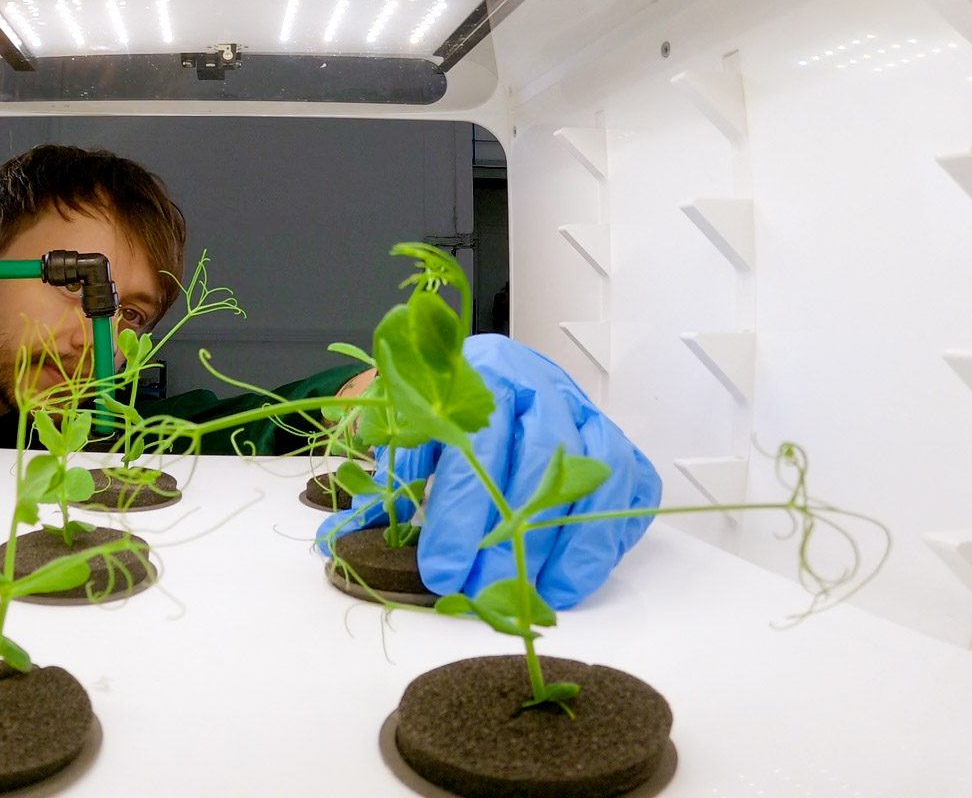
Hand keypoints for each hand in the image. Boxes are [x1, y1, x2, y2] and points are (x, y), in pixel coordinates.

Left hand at [317, 335, 660, 608]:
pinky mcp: (620, 444)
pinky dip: (608, 534)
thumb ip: (387, 478)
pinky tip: (575, 576)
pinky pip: (630, 487)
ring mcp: (588, 414)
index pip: (476, 445)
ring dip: (566, 545)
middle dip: (511, 540)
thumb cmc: (449, 410)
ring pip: (591, 476)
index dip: (459, 514)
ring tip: (537, 599)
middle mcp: (543, 387)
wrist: (496, 374)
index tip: (440, 570)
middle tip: (486, 595)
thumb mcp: (409, 430)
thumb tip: (341, 537)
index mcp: (483, 373)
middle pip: (537, 464)